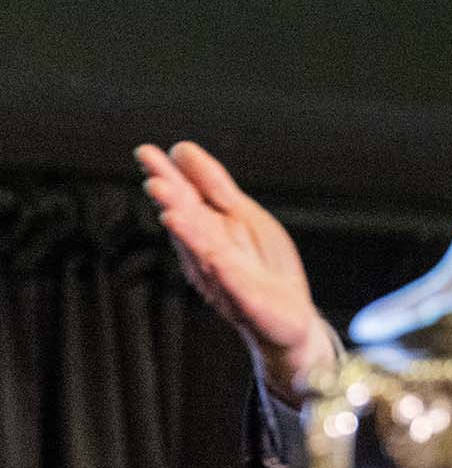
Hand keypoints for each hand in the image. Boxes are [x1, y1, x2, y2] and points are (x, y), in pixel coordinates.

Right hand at [136, 140, 332, 399]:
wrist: (290, 318)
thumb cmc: (262, 264)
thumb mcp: (243, 214)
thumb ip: (214, 185)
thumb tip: (179, 148)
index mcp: (208, 227)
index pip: (185, 196)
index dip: (167, 176)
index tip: (145, 152)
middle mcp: (208, 250)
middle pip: (189, 223)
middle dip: (172, 203)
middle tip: (154, 181)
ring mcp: (225, 276)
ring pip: (204, 251)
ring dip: (188, 234)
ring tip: (171, 213)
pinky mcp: (247, 301)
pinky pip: (233, 284)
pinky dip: (223, 270)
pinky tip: (214, 256)